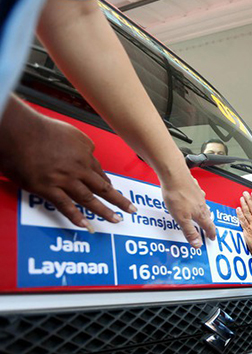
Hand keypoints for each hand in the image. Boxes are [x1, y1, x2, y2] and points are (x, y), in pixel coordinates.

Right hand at [0, 97, 134, 230]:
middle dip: (118, 200)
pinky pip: (65, 205)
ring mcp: (64, 179)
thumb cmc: (40, 128)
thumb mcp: (71, 132)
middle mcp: (78, 168)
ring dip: (104, 211)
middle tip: (130, 209)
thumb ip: (82, 144)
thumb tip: (89, 152)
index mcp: (84, 154)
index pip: (100, 172)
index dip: (108, 184)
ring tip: (115, 220)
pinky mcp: (47, 188)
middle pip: (103, 187)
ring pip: (89, 198)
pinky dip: (76, 217)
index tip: (113, 191)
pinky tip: (85, 225)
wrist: (19, 130)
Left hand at [160, 173, 215, 247]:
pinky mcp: (193, 187)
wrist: (174, 176)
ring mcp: (198, 194)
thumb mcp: (181, 219)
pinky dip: (196, 200)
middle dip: (208, 223)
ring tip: (201, 215)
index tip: (212, 238)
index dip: (211, 233)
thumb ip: (189, 231)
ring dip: (203, 212)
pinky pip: (197, 196)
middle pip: (207, 216)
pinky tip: (192, 199)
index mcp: (200, 213)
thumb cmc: (177, 195)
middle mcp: (202, 203)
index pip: (209, 226)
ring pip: (203, 205)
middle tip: (208, 228)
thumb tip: (197, 244)